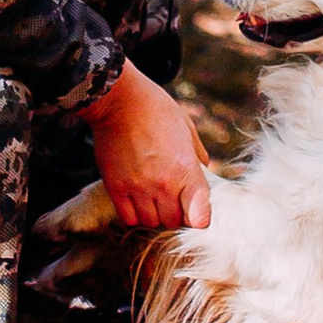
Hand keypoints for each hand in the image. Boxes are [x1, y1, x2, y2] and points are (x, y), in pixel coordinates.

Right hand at [86, 63, 211, 230]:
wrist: (119, 100)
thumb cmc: (156, 109)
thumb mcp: (186, 127)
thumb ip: (198, 154)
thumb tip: (206, 170)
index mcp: (186, 169)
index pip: (199, 216)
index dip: (199, 217)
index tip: (195, 209)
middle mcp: (163, 184)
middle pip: (174, 221)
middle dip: (175, 213)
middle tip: (171, 198)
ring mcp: (138, 188)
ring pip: (151, 222)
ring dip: (154, 213)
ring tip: (151, 196)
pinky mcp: (116, 188)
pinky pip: (129, 218)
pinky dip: (134, 214)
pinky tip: (135, 198)